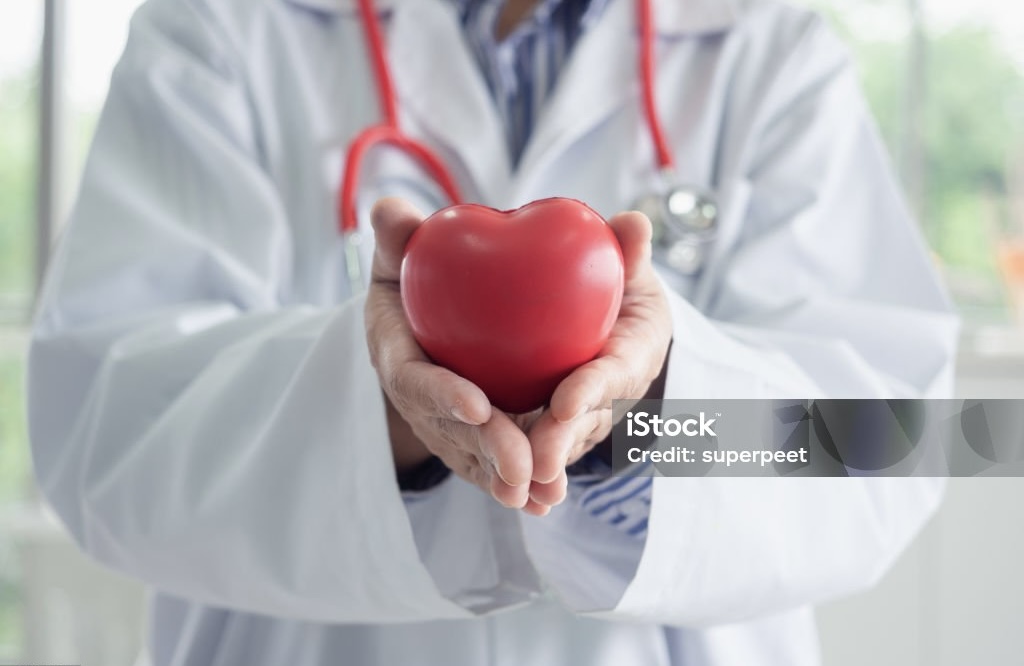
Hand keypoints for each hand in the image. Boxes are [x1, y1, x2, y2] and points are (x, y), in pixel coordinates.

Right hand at [365, 198, 551, 514]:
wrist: (421, 307)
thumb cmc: (414, 271)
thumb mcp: (403, 250)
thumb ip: (399, 236)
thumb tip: (389, 210)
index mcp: (393, 347)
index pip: (411, 377)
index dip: (439, 394)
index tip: (477, 405)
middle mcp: (414, 392)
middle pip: (446, 428)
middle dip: (484, 449)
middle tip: (522, 466)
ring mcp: (438, 419)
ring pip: (470, 455)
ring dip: (503, 476)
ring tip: (540, 494)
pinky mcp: (463, 435)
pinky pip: (487, 462)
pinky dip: (513, 482)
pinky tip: (545, 500)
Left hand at [525, 211, 671, 504]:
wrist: (613, 314)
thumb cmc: (619, 283)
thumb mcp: (627, 264)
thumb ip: (626, 249)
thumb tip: (635, 223)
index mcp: (637, 348)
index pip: (616, 372)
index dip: (594, 388)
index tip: (567, 402)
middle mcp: (614, 391)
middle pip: (586, 422)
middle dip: (561, 442)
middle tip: (535, 462)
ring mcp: (588, 415)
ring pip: (560, 444)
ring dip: (538, 465)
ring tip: (515, 488)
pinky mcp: (557, 426)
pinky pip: (537, 450)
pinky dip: (523, 473)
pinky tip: (506, 495)